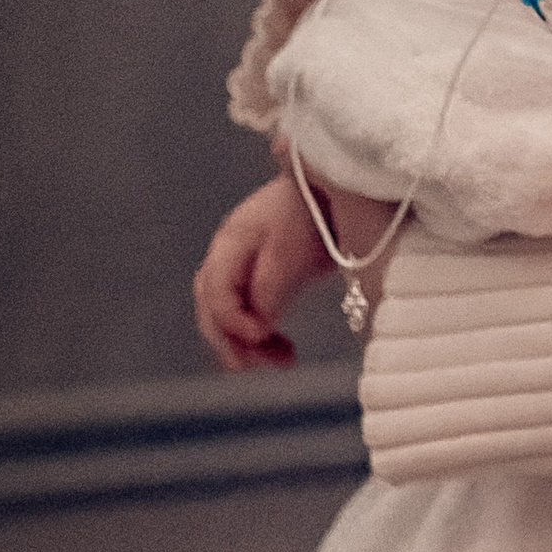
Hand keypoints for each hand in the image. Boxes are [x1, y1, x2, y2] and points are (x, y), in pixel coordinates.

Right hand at [194, 175, 333, 369]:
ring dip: (249, 344)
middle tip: (258, 366)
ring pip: (229, 314)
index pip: (214, 292)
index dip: (232, 320)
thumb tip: (256, 325)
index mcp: (231, 242)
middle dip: (232, 341)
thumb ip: (270, 287)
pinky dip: (263, 335)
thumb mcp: (295, 251)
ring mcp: (242, 264)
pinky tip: (285, 350)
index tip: (262, 336)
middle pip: (212, 307)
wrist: (339, 186)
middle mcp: (228, 254)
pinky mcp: (261, 275)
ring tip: (283, 361)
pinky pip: (249, 312)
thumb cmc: (317, 213)